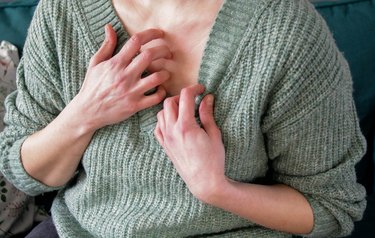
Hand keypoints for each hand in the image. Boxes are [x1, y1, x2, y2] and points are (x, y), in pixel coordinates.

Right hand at [73, 24, 171, 130]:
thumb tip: (110, 27)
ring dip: (165, 73)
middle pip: (150, 56)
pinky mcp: (135, 105)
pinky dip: (162, 92)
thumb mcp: (95, 63)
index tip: (159, 34)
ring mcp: (131, 91)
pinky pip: (156, 97)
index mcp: (115, 63)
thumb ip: (106, 46)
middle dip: (163, 50)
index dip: (151, 34)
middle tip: (168, 52)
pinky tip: (160, 88)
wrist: (87, 112)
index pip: (136, 41)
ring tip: (166, 72)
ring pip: (157, 77)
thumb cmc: (92, 86)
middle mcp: (125, 75)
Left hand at [154, 84, 225, 202]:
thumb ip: (208, 114)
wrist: (203, 182)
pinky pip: (157, 128)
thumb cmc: (213, 159)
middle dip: (181, 96)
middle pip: (169, 102)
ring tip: (184, 111)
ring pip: (160, 113)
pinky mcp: (165, 146)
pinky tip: (174, 123)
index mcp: (186, 126)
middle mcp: (172, 130)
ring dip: (171, 107)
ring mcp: (166, 139)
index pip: (185, 97)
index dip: (194, 88)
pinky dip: (164, 121)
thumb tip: (207, 98)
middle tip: (192, 100)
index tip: (201, 89)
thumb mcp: (214, 134)